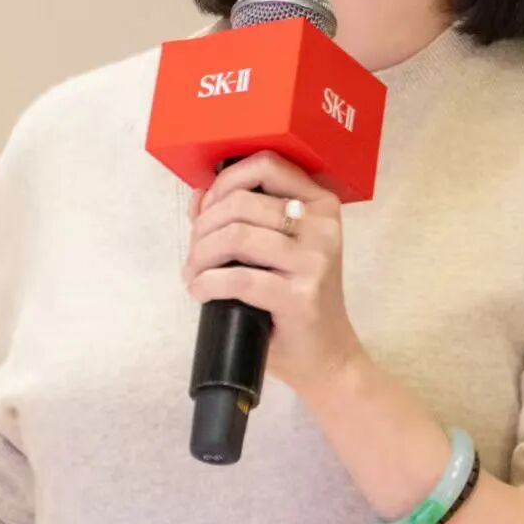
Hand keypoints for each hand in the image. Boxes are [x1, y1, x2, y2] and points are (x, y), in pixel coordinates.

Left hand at [184, 150, 363, 400]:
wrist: (328, 358)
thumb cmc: (299, 302)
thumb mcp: (277, 252)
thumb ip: (243, 218)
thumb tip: (201, 194)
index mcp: (321, 205)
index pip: (265, 165)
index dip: (224, 182)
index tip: (207, 210)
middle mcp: (322, 227)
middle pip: (241, 202)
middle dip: (203, 228)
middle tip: (195, 254)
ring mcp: (315, 261)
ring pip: (235, 236)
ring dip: (200, 255)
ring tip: (195, 274)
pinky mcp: (300, 296)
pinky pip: (238, 279)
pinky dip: (207, 283)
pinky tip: (200, 291)